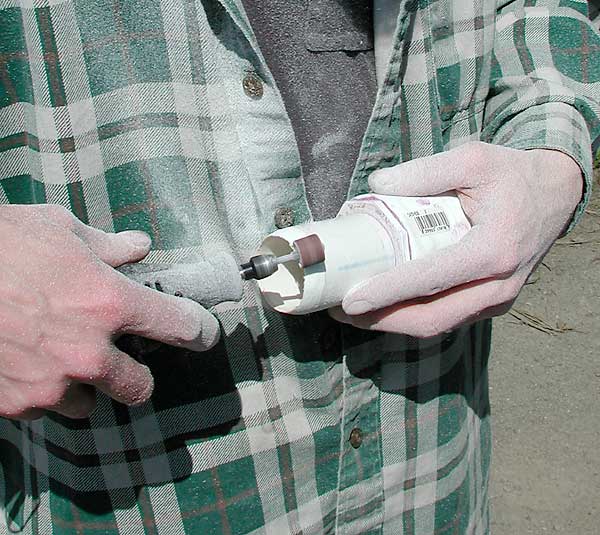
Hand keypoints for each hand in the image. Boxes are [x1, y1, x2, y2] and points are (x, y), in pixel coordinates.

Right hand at [0, 205, 219, 419]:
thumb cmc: (0, 243)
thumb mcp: (60, 230)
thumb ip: (108, 246)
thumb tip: (138, 246)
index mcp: (109, 303)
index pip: (178, 326)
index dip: (198, 331)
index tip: (202, 334)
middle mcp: (88, 352)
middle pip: (140, 387)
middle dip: (134, 374)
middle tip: (120, 357)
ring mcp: (50, 384)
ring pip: (89, 404)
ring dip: (84, 386)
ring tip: (61, 358)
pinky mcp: (14, 404)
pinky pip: (43, 408)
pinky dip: (42, 392)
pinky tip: (25, 362)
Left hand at [331, 142, 582, 337]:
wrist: (555, 194)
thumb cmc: (513, 175)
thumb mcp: (473, 158)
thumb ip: (425, 171)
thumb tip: (377, 184)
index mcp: (494, 250)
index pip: (431, 280)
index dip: (388, 292)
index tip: (351, 299)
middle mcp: (498, 284)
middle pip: (432, 320)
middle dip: (382, 321)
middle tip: (342, 310)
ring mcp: (497, 299)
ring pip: (439, 325)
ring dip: (394, 323)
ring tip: (356, 312)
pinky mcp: (492, 302)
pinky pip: (448, 318)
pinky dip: (413, 317)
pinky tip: (386, 305)